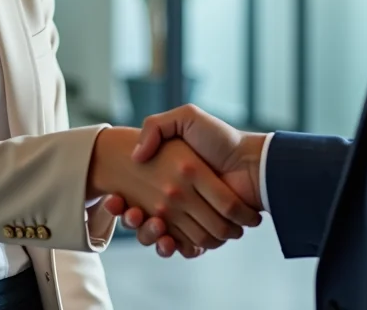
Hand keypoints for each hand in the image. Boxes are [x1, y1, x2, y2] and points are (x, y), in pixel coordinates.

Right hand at [103, 105, 267, 257]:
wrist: (251, 161)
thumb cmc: (220, 138)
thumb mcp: (185, 118)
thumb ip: (156, 126)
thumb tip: (137, 156)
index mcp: (168, 178)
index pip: (135, 196)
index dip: (120, 204)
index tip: (115, 200)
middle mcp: (177, 201)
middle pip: (143, 220)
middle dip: (133, 221)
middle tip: (132, 213)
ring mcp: (191, 218)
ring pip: (159, 238)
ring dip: (149, 236)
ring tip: (152, 223)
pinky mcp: (205, 233)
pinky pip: (183, 248)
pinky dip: (172, 248)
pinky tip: (168, 239)